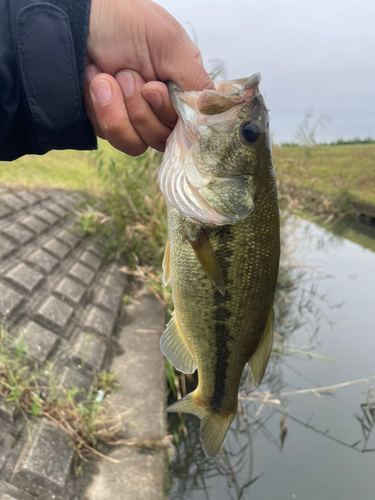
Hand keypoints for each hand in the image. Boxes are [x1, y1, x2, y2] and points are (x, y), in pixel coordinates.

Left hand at [84, 0, 213, 154]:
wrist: (76, 21)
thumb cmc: (123, 21)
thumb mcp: (169, 42)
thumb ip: (195, 80)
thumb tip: (213, 111)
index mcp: (181, 87)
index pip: (188, 124)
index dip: (167, 113)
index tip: (152, 88)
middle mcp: (161, 106)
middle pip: (161, 138)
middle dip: (139, 108)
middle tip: (126, 74)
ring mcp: (135, 117)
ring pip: (136, 143)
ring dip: (118, 110)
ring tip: (104, 78)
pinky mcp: (111, 123)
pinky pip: (113, 136)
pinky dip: (100, 110)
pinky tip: (95, 83)